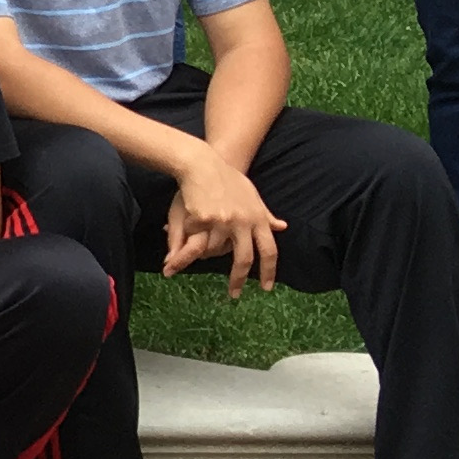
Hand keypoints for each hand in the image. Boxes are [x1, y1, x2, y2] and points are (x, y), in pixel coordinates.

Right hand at [164, 153, 284, 292]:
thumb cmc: (227, 178)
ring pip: (214, 251)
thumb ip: (265, 214)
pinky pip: (194, 237)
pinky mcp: (204, 218)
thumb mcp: (251, 195)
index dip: (269, 271)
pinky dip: (186, 241)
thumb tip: (283, 226)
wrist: (203, 163)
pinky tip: (176, 242)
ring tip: (183, 263)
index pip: (269, 250)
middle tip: (234, 295)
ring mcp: (223, 221)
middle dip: (238, 280)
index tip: (266, 288)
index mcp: (257, 218)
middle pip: (244, 259)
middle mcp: (243, 222)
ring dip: (201, 256)